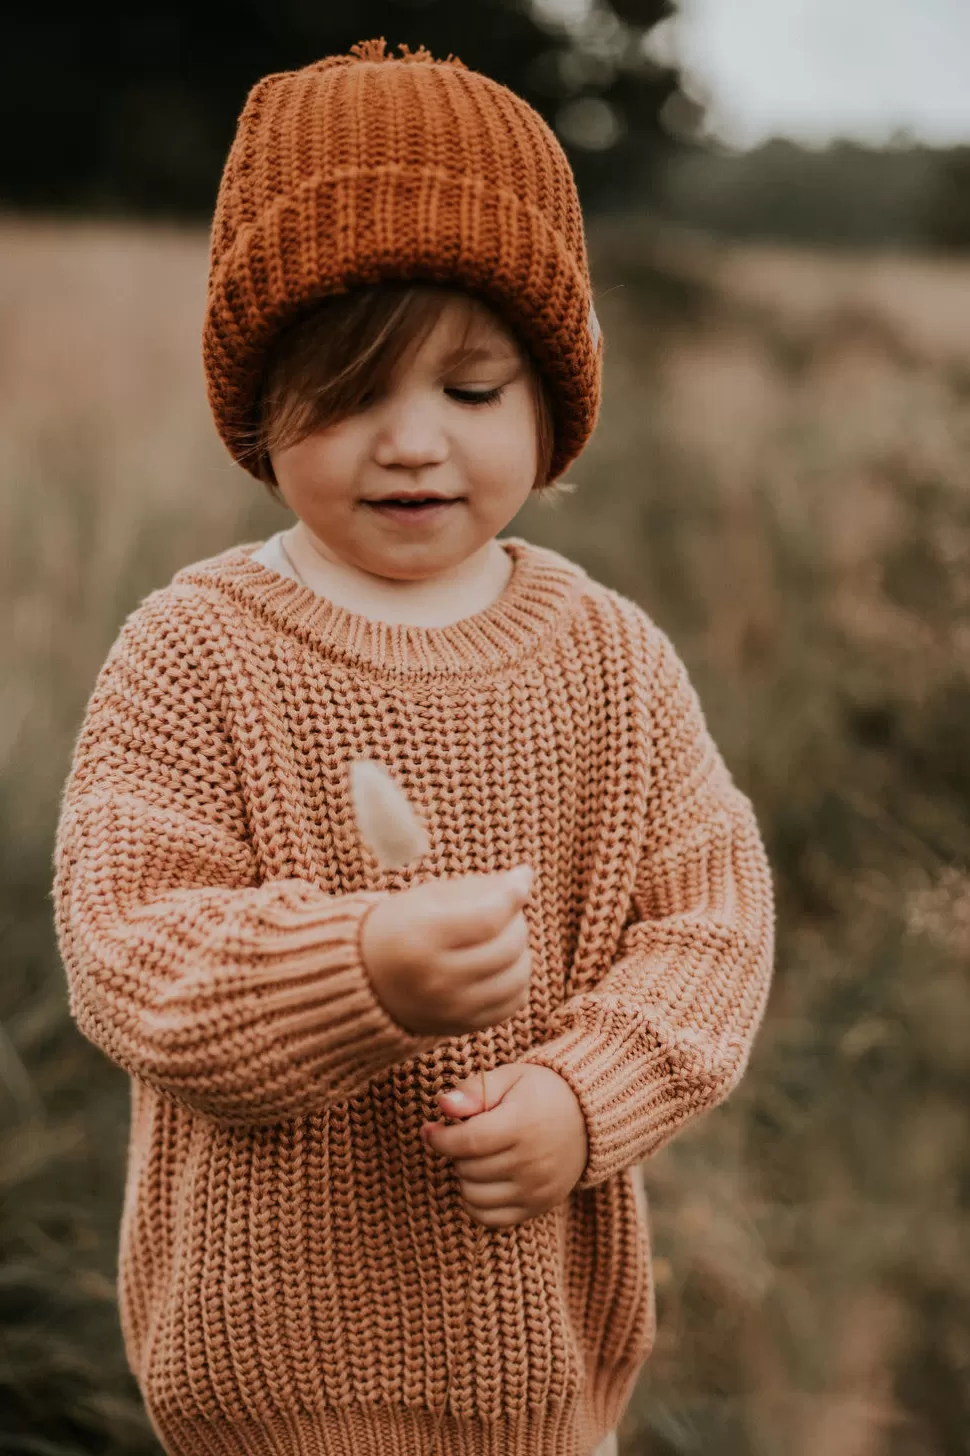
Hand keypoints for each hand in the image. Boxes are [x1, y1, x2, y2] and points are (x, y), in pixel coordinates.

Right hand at [360, 865, 533, 1037]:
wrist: (363, 981)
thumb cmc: (399, 928)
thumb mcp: (427, 898)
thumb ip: (478, 887)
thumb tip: (526, 876)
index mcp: (421, 938)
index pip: (487, 919)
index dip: (512, 897)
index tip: (520, 882)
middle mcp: (436, 978)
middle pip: (507, 948)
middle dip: (516, 922)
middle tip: (505, 911)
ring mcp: (450, 1008)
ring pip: (517, 978)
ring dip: (520, 952)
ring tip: (503, 939)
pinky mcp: (462, 1026)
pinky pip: (512, 1003)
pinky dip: (516, 981)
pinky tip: (501, 966)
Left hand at [421, 1063, 588, 1227]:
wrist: (588, 1118)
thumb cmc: (541, 1093)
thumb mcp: (510, 1077)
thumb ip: (475, 1090)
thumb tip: (442, 1104)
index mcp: (522, 1125)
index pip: (467, 1142)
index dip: (439, 1139)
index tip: (430, 1130)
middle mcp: (532, 1161)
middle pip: (468, 1168)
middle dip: (456, 1152)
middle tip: (465, 1136)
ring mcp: (537, 1188)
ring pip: (474, 1196)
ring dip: (464, 1177)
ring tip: (477, 1156)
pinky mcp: (539, 1206)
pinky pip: (491, 1219)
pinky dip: (476, 1203)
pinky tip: (480, 1181)